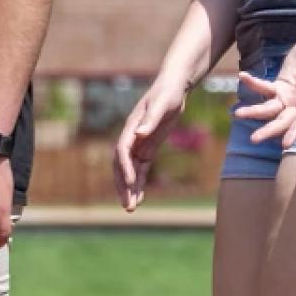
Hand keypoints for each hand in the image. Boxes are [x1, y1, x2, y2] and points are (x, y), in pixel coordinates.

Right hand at [112, 78, 188, 211]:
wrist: (173, 86)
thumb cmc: (167, 92)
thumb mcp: (161, 104)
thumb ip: (150, 119)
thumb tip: (138, 134)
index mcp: (131, 127)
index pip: (122, 151)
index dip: (125, 167)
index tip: (130, 182)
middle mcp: (131, 137)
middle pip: (122, 166)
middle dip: (123, 186)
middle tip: (127, 206)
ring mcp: (139, 143)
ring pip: (130, 171)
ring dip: (129, 189)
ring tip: (131, 209)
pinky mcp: (148, 147)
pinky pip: (141, 168)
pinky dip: (139, 183)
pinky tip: (139, 197)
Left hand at [235, 26, 295, 148]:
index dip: (295, 131)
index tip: (285, 144)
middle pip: (283, 120)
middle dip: (269, 130)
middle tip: (254, 139)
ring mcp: (288, 95)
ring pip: (270, 108)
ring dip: (254, 111)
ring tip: (237, 114)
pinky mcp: (280, 85)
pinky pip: (264, 87)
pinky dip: (253, 83)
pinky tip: (242, 77)